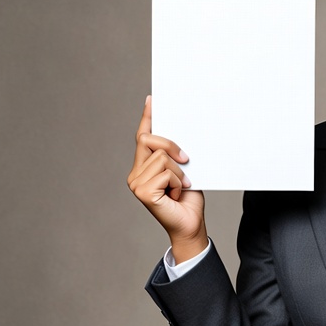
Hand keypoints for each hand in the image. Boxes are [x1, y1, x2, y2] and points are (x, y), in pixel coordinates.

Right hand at [127, 95, 207, 260]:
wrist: (191, 225)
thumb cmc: (188, 200)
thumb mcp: (184, 171)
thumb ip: (174, 155)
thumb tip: (179, 133)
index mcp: (143, 167)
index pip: (143, 137)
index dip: (148, 118)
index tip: (153, 100)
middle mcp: (135, 173)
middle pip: (149, 140)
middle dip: (171, 146)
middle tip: (187, 160)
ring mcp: (136, 183)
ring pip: (161, 157)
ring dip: (179, 171)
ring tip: (181, 187)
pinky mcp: (143, 192)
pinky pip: (165, 172)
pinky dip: (178, 181)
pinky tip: (177, 194)